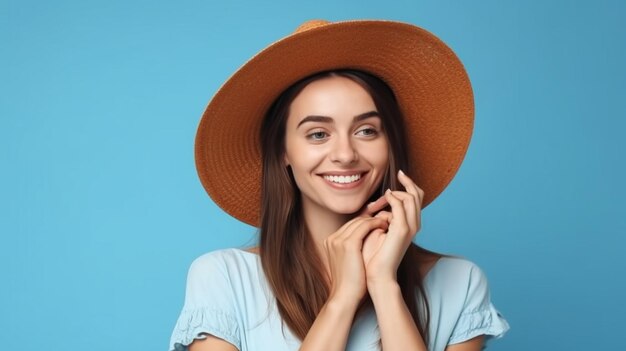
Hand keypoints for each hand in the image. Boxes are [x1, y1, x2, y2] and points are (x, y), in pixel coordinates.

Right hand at [323, 216, 388, 305]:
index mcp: (330, 241)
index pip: (350, 225)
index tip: (379, 223)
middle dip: (370, 219)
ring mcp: (338, 240)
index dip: (365, 222)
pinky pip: (364, 226)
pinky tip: (384, 226)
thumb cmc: (351, 283)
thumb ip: (353, 250)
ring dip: (375, 220)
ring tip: (387, 222)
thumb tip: (367, 242)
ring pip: (360, 221)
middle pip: (354, 221)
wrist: (345, 297)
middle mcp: (332, 238)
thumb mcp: (349, 262)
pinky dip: (376, 223)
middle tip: (385, 220)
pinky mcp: (348, 244)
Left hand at [361, 170, 424, 287]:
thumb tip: (380, 208)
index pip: (416, 200)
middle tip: (399, 173)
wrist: (377, 274)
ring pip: (411, 198)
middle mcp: (413, 225)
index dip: (409, 187)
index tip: (399, 179)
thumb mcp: (379, 231)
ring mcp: (409, 228)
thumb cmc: (374, 256)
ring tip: (386, 193)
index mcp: (410, 226)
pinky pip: (401, 207)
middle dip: (408, 182)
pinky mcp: (402, 230)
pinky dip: (393, 198)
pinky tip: (384, 198)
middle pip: (418, 196)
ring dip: (398, 191)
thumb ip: (383, 218)